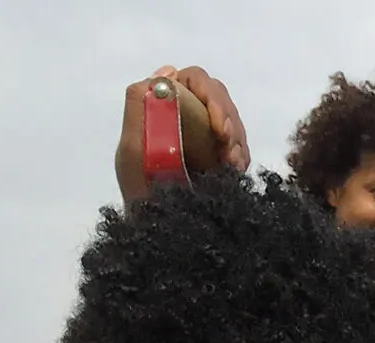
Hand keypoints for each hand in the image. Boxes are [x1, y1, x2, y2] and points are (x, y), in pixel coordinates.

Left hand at [114, 66, 251, 204]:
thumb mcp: (132, 151)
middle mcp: (184, 115)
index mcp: (161, 106)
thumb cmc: (142, 197)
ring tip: (233, 166)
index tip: (218, 127)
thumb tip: (166, 74)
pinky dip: (242, 155)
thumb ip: (139, 107)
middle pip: (217, 96)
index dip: (210, 95)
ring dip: (237, 140)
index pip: (192, 80)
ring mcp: (203, 137)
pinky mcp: (220, 159)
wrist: (161, 237)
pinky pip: (241, 146)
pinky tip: (236, 170)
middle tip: (230, 151)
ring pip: (233, 120)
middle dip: (228, 120)